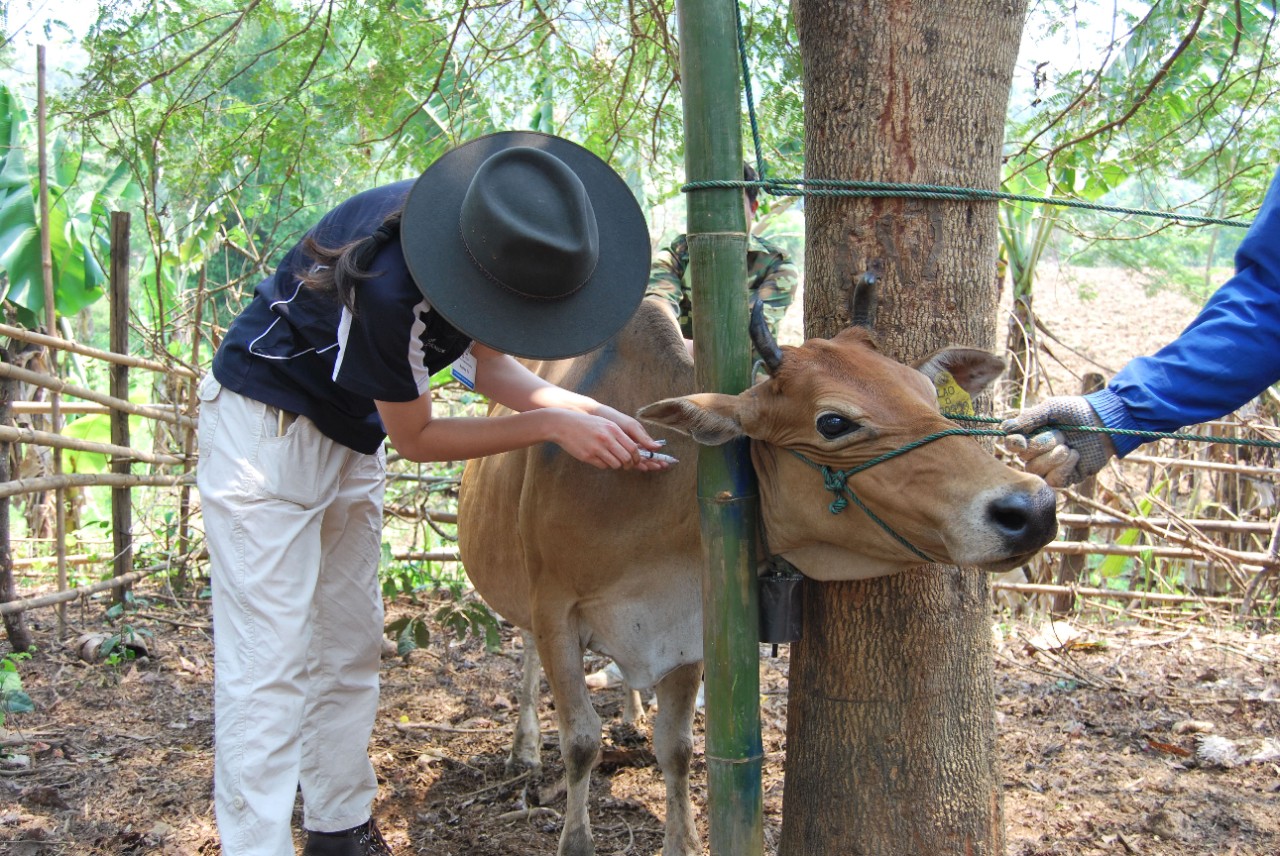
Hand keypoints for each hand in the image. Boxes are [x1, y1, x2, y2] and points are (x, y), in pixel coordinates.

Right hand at [544, 407, 670, 470]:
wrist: (563, 424)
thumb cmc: (586, 424)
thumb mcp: (605, 423)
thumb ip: (619, 434)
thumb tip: (634, 448)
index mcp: (613, 429)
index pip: (633, 447)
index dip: (637, 457)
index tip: (636, 460)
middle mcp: (606, 438)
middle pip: (626, 458)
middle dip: (629, 464)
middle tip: (627, 465)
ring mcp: (597, 448)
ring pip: (616, 464)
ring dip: (617, 465)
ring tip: (613, 461)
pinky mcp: (588, 456)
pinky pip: (603, 466)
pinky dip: (605, 465)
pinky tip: (601, 459)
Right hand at [1000, 396, 1116, 486]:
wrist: (1105, 423)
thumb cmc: (1077, 412)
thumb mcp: (1051, 408)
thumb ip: (1029, 418)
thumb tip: (1006, 429)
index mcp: (1030, 435)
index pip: (1011, 444)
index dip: (1014, 444)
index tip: (1021, 440)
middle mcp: (1036, 453)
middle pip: (1025, 458)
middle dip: (1043, 444)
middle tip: (1062, 435)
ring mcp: (1050, 467)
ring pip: (1037, 470)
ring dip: (1054, 456)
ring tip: (1069, 447)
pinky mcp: (1064, 478)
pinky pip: (1054, 480)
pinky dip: (1064, 467)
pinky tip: (1075, 455)